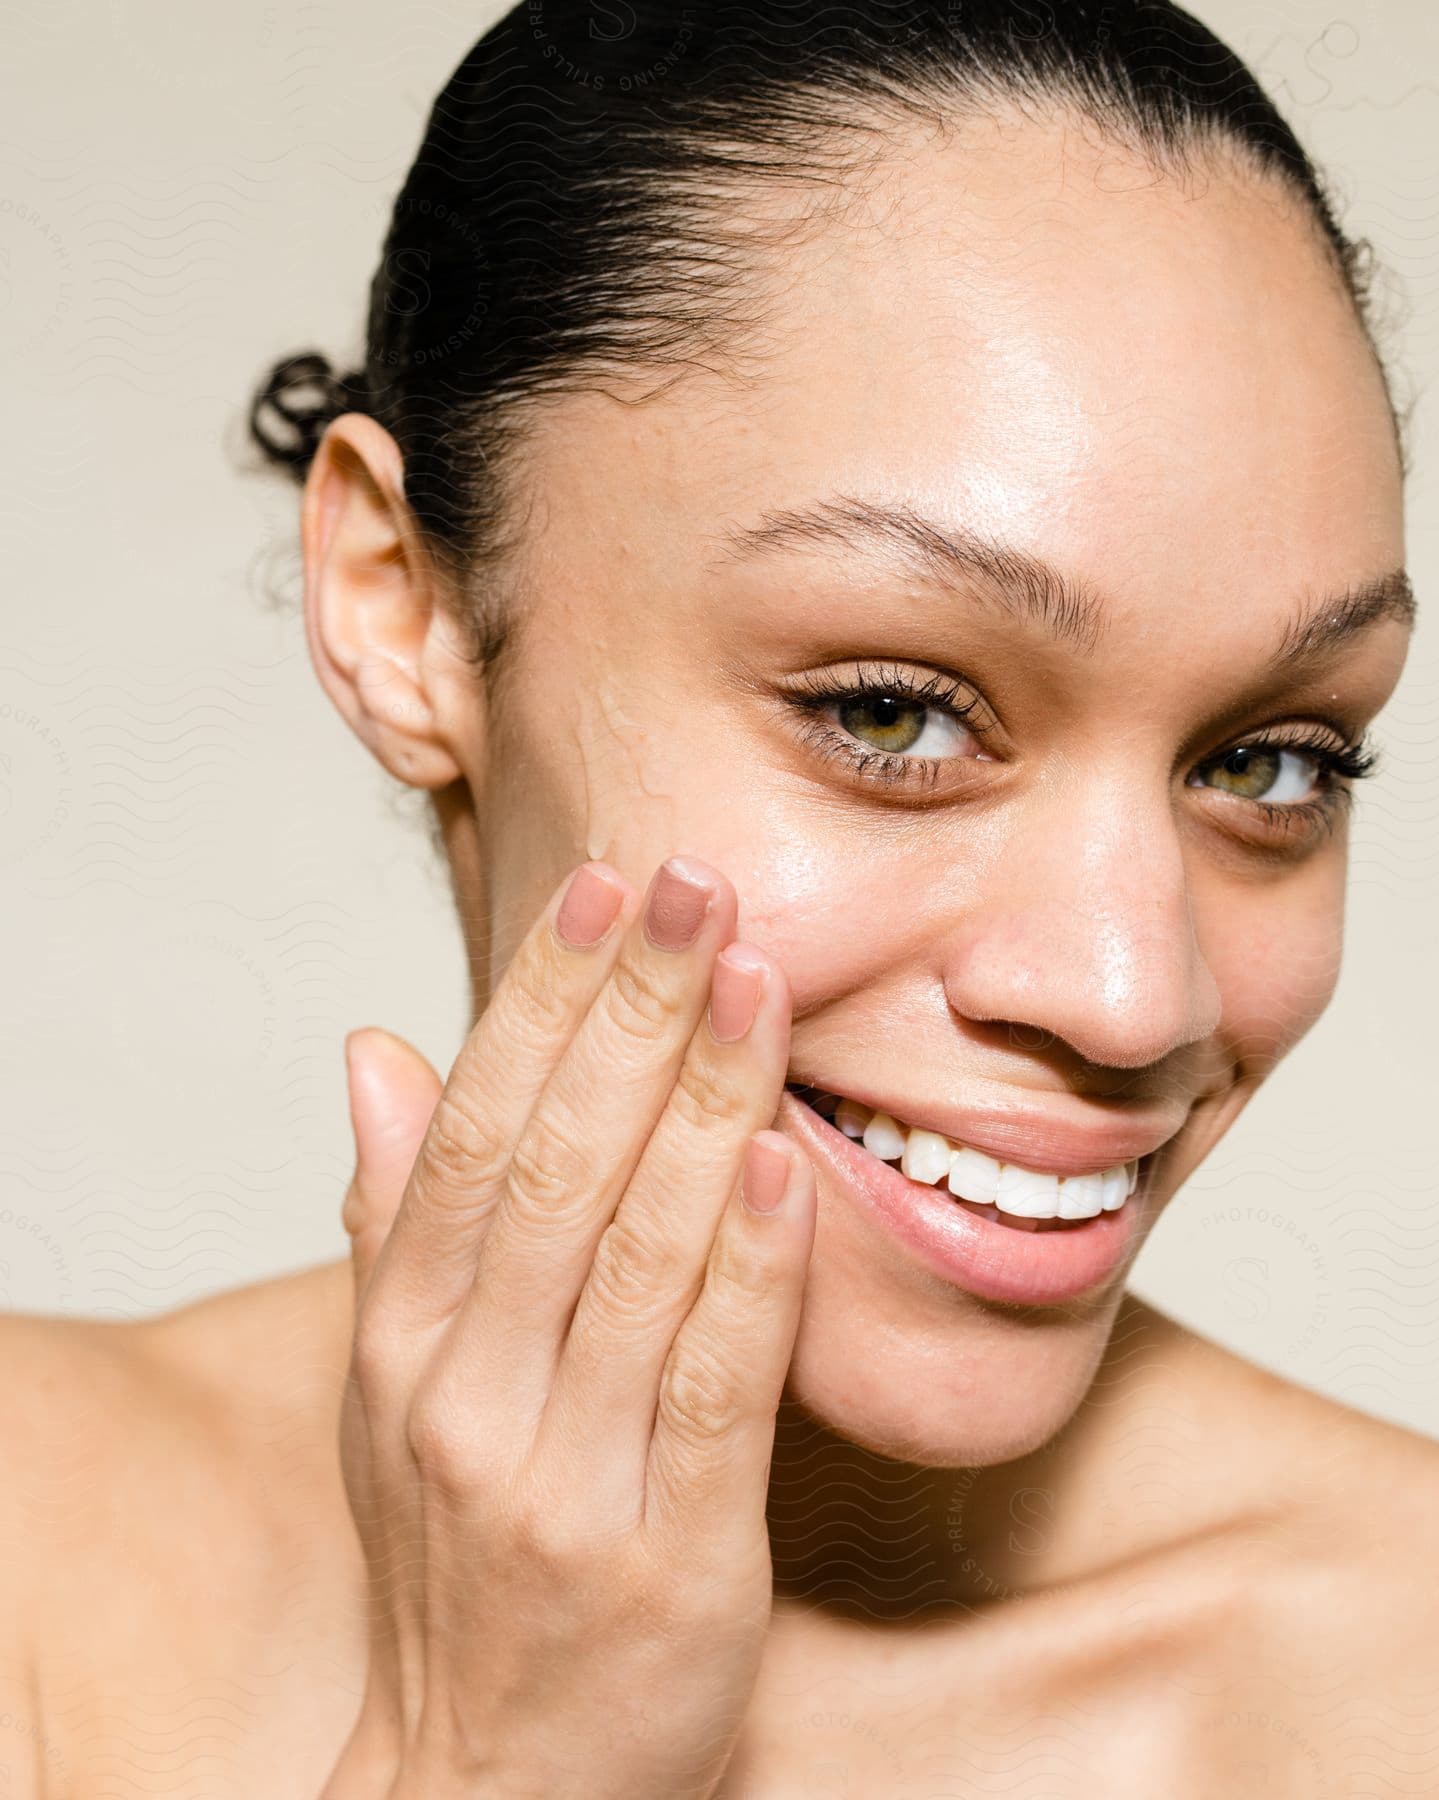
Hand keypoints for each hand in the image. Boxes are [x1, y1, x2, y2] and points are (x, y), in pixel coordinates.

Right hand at [322, 856, 815, 1799]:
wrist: (491, 1795)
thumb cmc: (460, 1566)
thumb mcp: (390, 1396)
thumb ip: (391, 1220)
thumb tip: (375, 1049)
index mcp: (402, 1345)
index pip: (469, 1136)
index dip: (538, 1005)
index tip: (600, 892)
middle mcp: (465, 1400)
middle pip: (555, 1167)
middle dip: (631, 1011)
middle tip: (694, 882)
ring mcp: (564, 1482)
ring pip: (641, 1253)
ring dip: (705, 1100)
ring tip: (755, 973)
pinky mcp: (674, 1562)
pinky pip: (717, 1387)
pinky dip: (754, 1265)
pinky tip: (790, 1158)